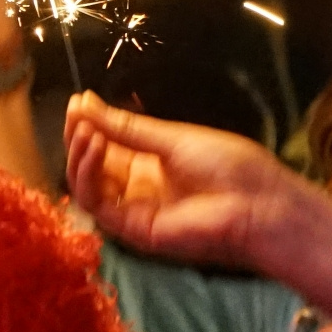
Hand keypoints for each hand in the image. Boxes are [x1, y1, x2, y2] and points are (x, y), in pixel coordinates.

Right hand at [63, 93, 317, 268]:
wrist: (256, 204)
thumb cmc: (227, 166)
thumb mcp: (172, 137)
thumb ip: (126, 127)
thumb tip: (84, 102)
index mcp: (149, 164)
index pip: (106, 145)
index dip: (90, 124)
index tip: (78, 102)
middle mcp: (136, 187)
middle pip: (92, 165)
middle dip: (79, 137)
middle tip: (75, 114)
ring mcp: (133, 209)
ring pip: (87, 185)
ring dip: (79, 155)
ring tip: (84, 130)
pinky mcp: (132, 228)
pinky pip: (96, 203)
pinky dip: (88, 174)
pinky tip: (94, 147)